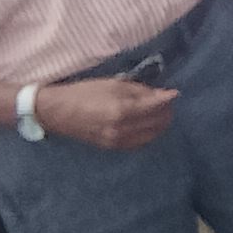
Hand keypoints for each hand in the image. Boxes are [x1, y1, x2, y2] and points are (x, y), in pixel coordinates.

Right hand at [36, 78, 180, 152]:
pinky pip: (138, 143)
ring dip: (159, 125)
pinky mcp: (111, 148)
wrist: (57, 112)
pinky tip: (147, 125)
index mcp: (121, 111)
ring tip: (160, 113)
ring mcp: (116, 141)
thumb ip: (139, 91)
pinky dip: (147, 134)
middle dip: (165, 112)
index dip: (167, 99)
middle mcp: (121, 130)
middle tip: (167, 102)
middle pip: (156, 124)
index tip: (175, 93)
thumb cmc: (84, 92)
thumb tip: (161, 94)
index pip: (154, 107)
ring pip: (149, 136)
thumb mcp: (113, 84)